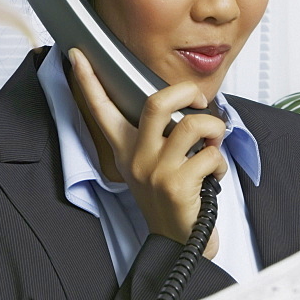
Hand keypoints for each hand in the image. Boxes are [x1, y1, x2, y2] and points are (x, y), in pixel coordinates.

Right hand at [69, 48, 223, 257]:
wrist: (179, 243)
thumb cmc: (172, 199)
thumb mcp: (154, 166)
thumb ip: (160, 137)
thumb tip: (186, 106)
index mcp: (127, 150)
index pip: (102, 110)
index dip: (88, 81)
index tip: (77, 55)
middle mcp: (137, 159)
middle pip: (157, 102)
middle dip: (186, 92)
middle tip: (199, 101)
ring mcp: (156, 172)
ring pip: (193, 124)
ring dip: (215, 129)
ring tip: (214, 143)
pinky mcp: (177, 186)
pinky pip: (211, 154)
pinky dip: (221, 161)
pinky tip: (213, 176)